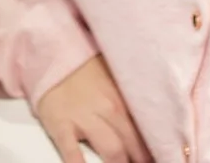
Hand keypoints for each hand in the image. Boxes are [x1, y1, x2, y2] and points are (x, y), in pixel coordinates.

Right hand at [35, 55, 149, 162]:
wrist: (51, 57)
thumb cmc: (83, 70)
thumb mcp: (112, 78)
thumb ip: (128, 99)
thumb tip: (148, 119)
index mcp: (121, 98)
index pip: (145, 128)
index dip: (154, 146)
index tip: (159, 155)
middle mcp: (107, 108)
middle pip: (132, 143)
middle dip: (140, 160)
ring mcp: (84, 118)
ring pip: (112, 150)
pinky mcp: (61, 126)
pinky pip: (73, 152)